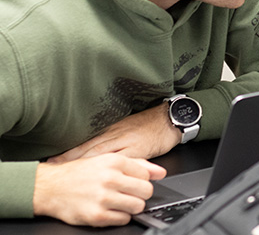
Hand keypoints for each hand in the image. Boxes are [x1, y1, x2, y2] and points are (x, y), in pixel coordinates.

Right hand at [33, 154, 165, 225]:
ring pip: (138, 206)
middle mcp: (110, 178)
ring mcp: (103, 198)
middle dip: (140, 194)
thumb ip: (138, 165)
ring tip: (120, 202)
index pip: (146, 175)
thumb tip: (160, 172)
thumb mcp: (108, 161)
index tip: (132, 182)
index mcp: (115, 162)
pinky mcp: (97, 215)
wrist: (50, 187)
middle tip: (129, 193)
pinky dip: (120, 216)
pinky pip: (124, 219)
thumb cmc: (80, 173)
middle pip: (146, 191)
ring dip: (132, 206)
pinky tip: (110, 210)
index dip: (141, 180)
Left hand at [48, 103, 181, 162]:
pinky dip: (106, 166)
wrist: (171, 119)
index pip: (87, 140)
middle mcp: (116, 134)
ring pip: (100, 152)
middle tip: (53, 165)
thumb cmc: (152, 124)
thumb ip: (113, 135)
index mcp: (113, 128)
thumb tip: (95, 147)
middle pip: (89, 147)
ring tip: (69, 170)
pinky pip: (120, 159)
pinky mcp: (138, 150)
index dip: (70, 150)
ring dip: (83, 161)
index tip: (54, 158)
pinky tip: (99, 173)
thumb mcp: (129, 126)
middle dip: (70, 157)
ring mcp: (126, 141)